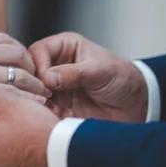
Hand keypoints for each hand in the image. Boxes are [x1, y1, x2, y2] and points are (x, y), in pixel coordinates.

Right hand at [0, 30, 51, 118]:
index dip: (21, 54)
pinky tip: (37, 103)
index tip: (26, 66)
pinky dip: (30, 96)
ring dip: (36, 83)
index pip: (8, 40)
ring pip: (21, 71)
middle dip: (32, 66)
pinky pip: (14, 90)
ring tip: (44, 92)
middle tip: (37, 80)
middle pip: (19, 52)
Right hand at [29, 32, 147, 121]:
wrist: (136, 106)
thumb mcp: (100, 71)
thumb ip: (74, 73)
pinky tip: (52, 119)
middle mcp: (56, 65)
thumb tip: (48, 78)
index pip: (38, 51)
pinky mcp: (58, 107)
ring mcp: (55, 87)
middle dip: (33, 85)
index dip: (38, 65)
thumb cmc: (122, 79)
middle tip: (44, 97)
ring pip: (32, 92)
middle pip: (29, 72)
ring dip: (37, 102)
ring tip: (49, 110)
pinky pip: (41, 111)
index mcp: (65, 47)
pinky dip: (43, 115)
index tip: (46, 81)